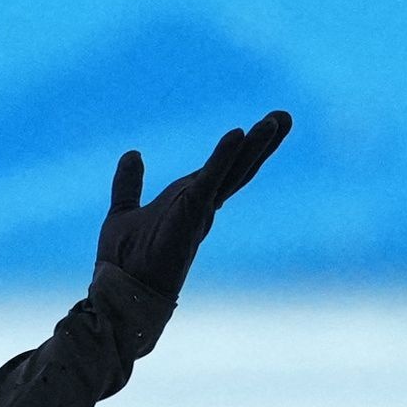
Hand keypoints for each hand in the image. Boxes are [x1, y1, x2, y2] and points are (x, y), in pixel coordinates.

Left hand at [93, 110, 290, 299]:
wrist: (122, 290)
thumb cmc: (125, 260)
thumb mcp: (124, 211)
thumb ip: (129, 184)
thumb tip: (132, 154)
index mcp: (189, 202)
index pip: (223, 171)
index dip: (241, 148)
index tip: (261, 126)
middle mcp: (201, 205)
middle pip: (239, 168)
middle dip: (262, 143)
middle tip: (284, 116)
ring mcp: (200, 209)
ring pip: (234, 171)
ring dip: (256, 144)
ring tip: (278, 119)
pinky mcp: (191, 212)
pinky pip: (210, 179)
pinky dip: (224, 156)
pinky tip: (239, 133)